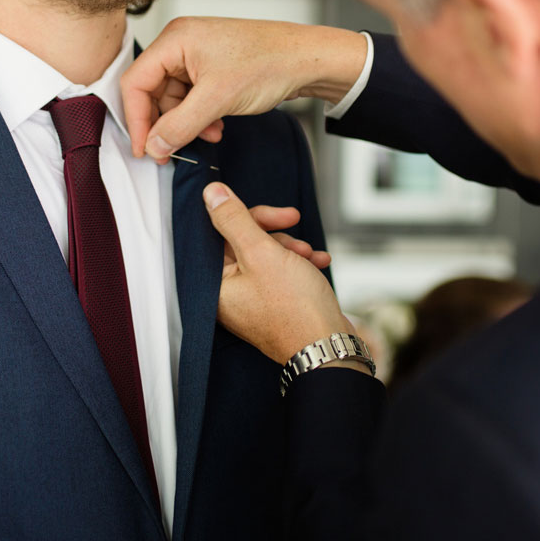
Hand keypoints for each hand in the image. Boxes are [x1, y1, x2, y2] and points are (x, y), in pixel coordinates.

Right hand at [121, 17, 367, 161]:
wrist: (309, 60)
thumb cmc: (270, 62)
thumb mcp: (217, 100)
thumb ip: (179, 125)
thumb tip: (154, 145)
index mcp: (175, 39)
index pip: (135, 81)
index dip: (136, 119)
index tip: (143, 149)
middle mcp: (182, 43)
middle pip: (153, 91)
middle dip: (165, 123)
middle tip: (170, 151)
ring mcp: (198, 55)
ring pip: (174, 98)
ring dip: (187, 123)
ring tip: (209, 135)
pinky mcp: (214, 67)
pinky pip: (193, 97)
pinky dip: (201, 116)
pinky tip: (218, 126)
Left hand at [205, 182, 350, 363]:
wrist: (328, 347)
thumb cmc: (295, 308)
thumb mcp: (262, 253)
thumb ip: (234, 220)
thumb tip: (211, 193)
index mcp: (214, 284)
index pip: (218, 233)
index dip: (245, 215)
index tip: (271, 210)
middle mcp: (228, 294)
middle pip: (242, 242)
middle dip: (273, 232)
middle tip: (293, 222)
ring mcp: (250, 301)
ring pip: (265, 255)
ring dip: (290, 247)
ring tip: (309, 254)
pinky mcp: (272, 304)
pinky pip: (279, 273)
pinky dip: (298, 264)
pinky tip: (318, 262)